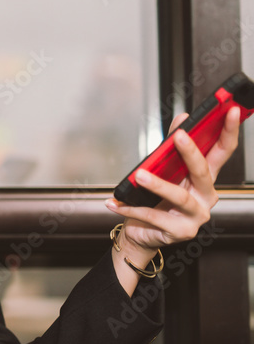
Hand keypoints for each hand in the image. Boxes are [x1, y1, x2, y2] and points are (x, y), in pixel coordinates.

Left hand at [105, 106, 240, 289]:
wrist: (141, 232)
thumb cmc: (154, 200)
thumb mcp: (164, 170)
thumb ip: (171, 146)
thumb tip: (182, 117)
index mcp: (204, 178)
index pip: (222, 151)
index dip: (228, 131)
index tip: (229, 111)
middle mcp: (205, 196)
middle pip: (203, 172)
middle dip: (191, 152)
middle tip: (178, 135)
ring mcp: (196, 215)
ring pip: (178, 196)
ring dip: (157, 184)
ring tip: (138, 175)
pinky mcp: (181, 231)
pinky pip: (154, 217)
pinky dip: (131, 208)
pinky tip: (115, 202)